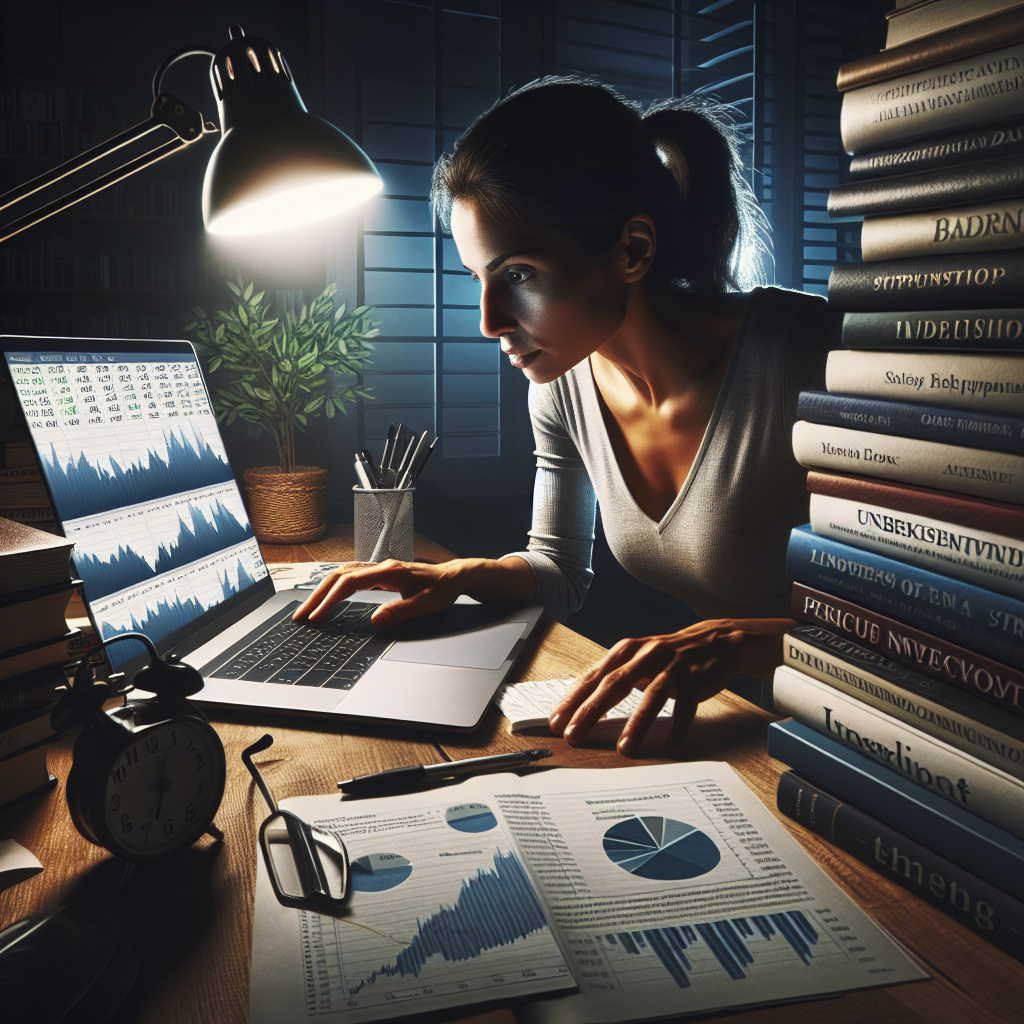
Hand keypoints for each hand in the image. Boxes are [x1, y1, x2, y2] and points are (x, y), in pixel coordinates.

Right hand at [292, 559, 467, 628]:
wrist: (452, 576)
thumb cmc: (441, 589)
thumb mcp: (425, 604)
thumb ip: (401, 611)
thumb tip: (375, 619)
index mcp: (389, 571)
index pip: (350, 583)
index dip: (331, 600)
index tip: (318, 615)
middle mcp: (379, 566)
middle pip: (338, 576)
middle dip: (317, 596)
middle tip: (301, 616)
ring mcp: (376, 568)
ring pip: (340, 574)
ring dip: (321, 591)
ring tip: (307, 610)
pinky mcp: (377, 574)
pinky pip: (347, 577)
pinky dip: (332, 588)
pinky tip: (325, 599)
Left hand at [548, 618, 791, 758]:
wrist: (716, 641)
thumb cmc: (668, 656)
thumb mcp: (637, 659)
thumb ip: (612, 677)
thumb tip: (579, 706)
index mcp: (627, 650)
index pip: (593, 677)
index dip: (573, 700)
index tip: (556, 722)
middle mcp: (647, 654)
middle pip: (614, 684)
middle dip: (591, 711)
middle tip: (574, 736)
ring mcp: (672, 666)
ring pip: (651, 696)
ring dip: (637, 724)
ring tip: (624, 749)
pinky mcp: (695, 680)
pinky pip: (686, 706)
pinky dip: (678, 727)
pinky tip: (670, 746)